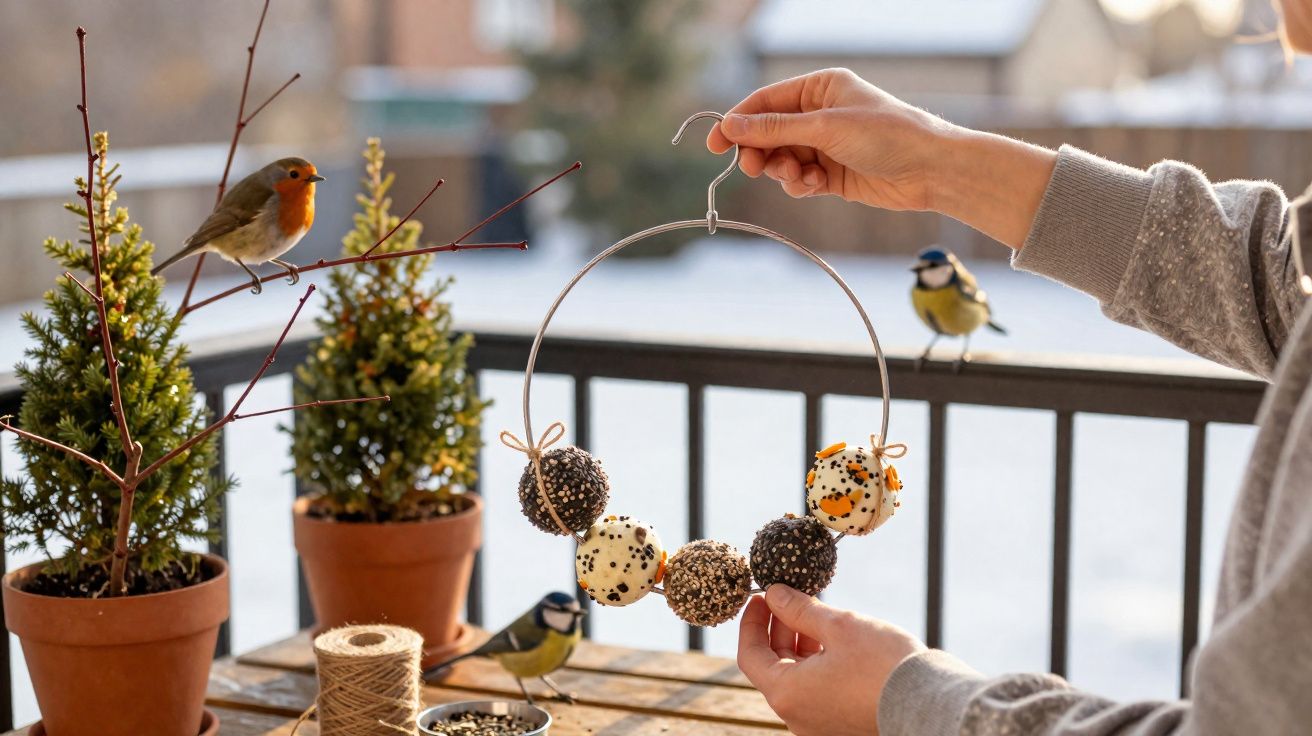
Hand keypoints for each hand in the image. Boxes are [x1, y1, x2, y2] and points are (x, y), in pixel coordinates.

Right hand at [706, 68, 949, 210]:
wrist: (929, 170)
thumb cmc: (886, 135)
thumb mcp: (824, 128)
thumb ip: (775, 129)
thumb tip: (730, 126)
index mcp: (820, 88)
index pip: (767, 102)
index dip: (739, 122)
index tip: (716, 144)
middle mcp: (820, 114)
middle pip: (769, 134)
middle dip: (761, 152)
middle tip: (754, 167)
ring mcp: (825, 145)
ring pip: (782, 160)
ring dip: (783, 171)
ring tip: (801, 177)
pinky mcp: (831, 175)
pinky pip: (799, 180)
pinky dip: (801, 185)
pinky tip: (817, 186)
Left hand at [737, 585, 925, 735]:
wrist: (930, 702)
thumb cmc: (882, 664)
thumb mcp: (838, 626)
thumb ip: (799, 609)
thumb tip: (774, 593)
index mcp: (787, 694)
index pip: (750, 655)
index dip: (751, 622)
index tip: (760, 597)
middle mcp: (797, 716)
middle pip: (773, 666)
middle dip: (779, 629)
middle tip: (791, 598)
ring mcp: (818, 724)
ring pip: (796, 677)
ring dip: (800, 644)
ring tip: (816, 613)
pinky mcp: (839, 724)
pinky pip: (816, 690)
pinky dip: (817, 662)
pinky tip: (834, 638)